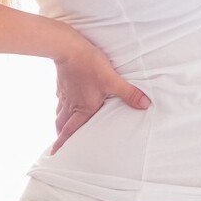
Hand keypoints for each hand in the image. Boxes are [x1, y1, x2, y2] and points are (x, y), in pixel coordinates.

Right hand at [50, 38, 151, 154]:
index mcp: (83, 108)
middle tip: (59, 143)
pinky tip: (66, 100)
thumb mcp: (112, 80)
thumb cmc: (89, 65)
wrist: (68, 47)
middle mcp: (71, 103)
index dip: (63, 142)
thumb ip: (129, 93)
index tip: (55, 153)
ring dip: (61, 121)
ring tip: (62, 126)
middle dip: (61, 135)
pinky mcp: (63, 83)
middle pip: (62, 124)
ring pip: (60, 112)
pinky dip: (62, 104)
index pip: (71, 130)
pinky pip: (60, 98)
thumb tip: (145, 104)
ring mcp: (65, 93)